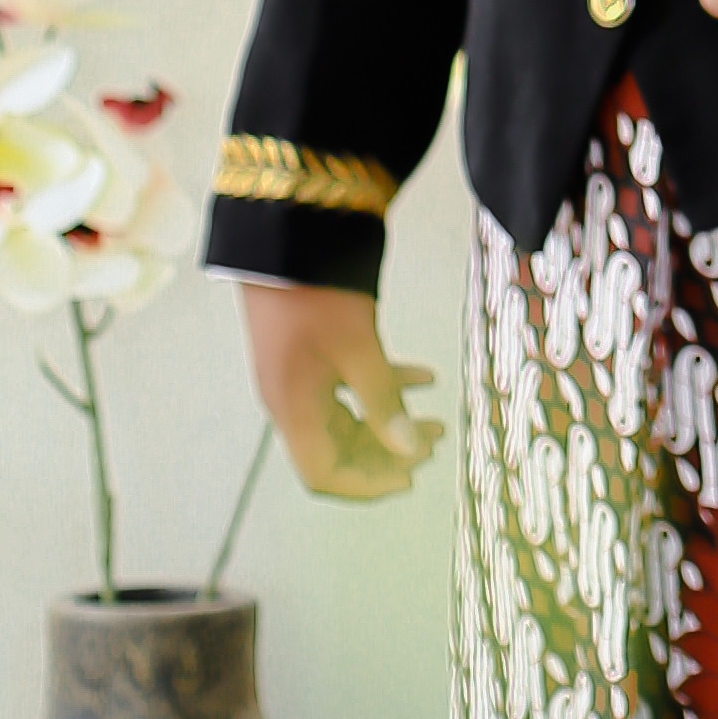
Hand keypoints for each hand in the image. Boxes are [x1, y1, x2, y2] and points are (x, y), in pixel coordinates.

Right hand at [242, 280, 445, 501]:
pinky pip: (344, 386)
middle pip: (337, 449)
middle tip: (434, 444)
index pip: (324, 474)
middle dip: (387, 453)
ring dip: (389, 421)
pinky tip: (424, 376)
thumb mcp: (359, 347)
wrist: (283, 234)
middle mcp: (289, 401)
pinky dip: (382, 386)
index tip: (410, 477)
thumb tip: (409, 449)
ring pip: (345, 418)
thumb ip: (383, 400)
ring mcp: (295, 376)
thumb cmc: (318, 293)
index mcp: (293, 409)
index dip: (367, 484)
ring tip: (435, 420)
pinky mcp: (305, 353)